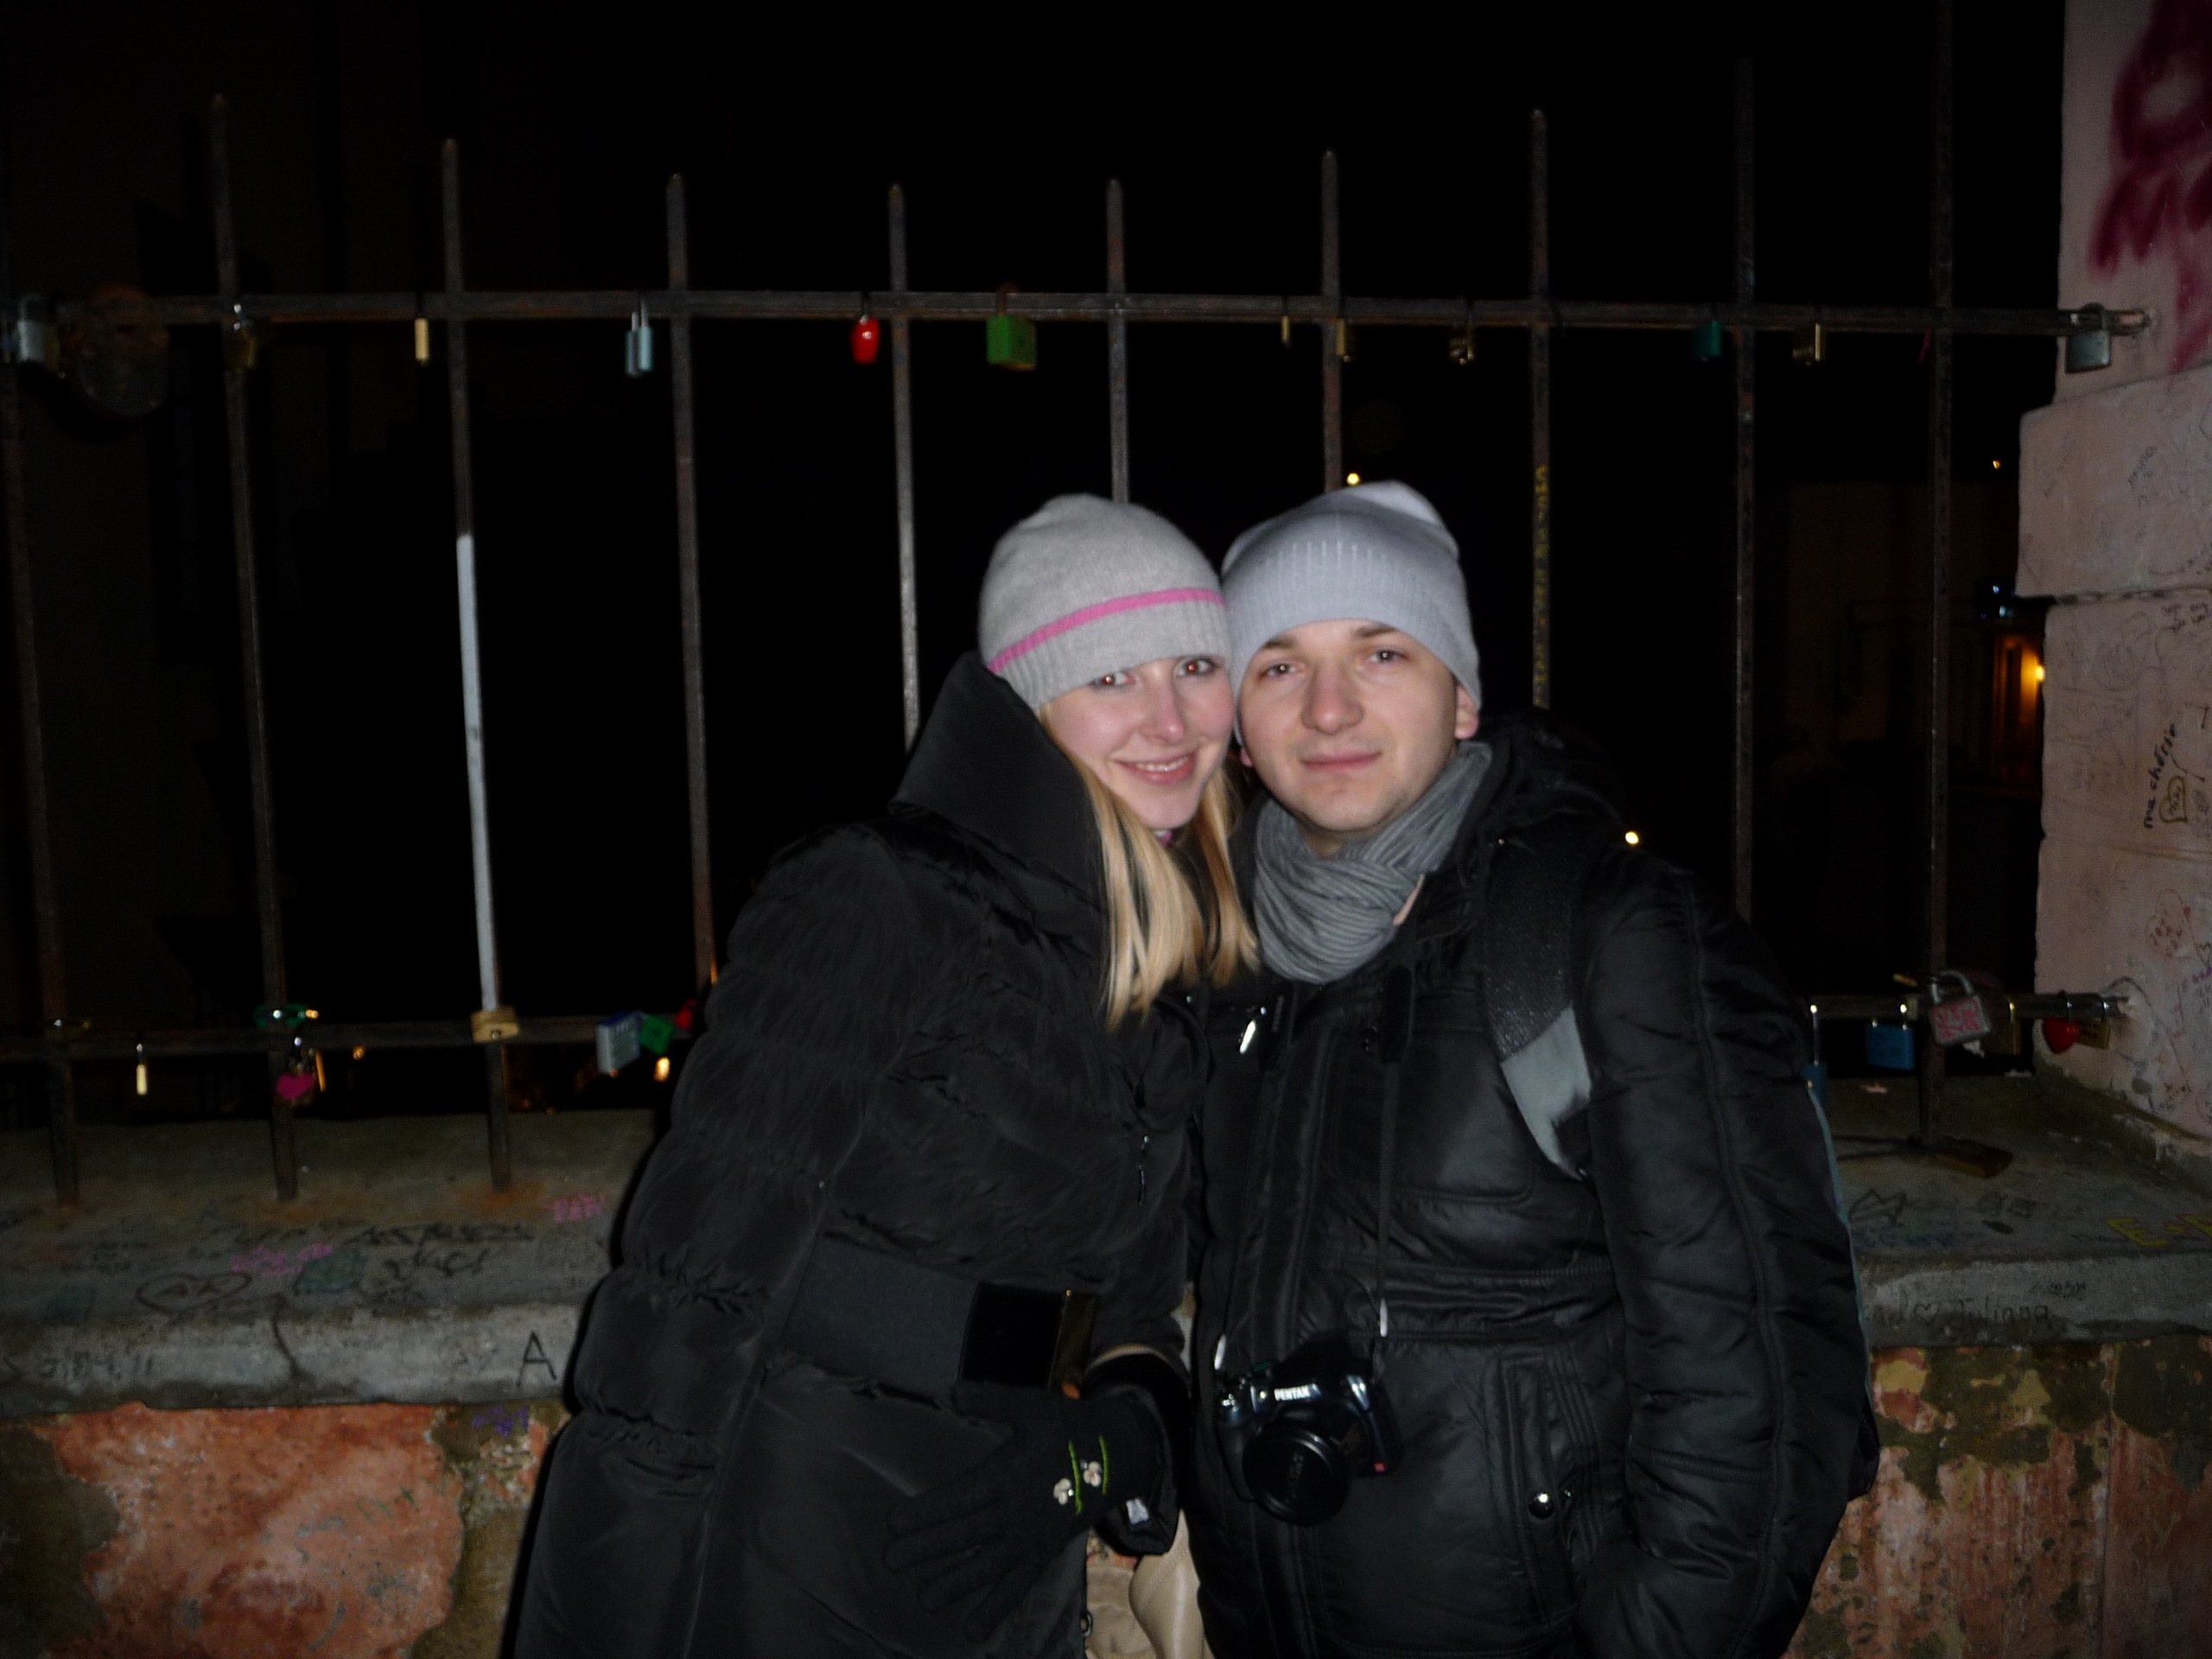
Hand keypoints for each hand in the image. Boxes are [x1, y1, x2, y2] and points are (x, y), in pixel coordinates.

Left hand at [884, 1381, 1165, 1640]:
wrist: (1119, 1455)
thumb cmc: (1068, 1427)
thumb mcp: (1031, 1405)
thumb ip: (991, 1400)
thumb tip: (951, 1390)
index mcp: (1007, 1475)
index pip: (958, 1498)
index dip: (925, 1512)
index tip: (892, 1523)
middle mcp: (1015, 1512)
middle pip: (965, 1535)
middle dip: (927, 1549)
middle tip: (890, 1562)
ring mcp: (1031, 1538)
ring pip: (988, 1567)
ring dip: (955, 1584)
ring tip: (925, 1600)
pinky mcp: (1045, 1553)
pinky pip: (1018, 1585)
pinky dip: (997, 1608)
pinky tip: (973, 1631)